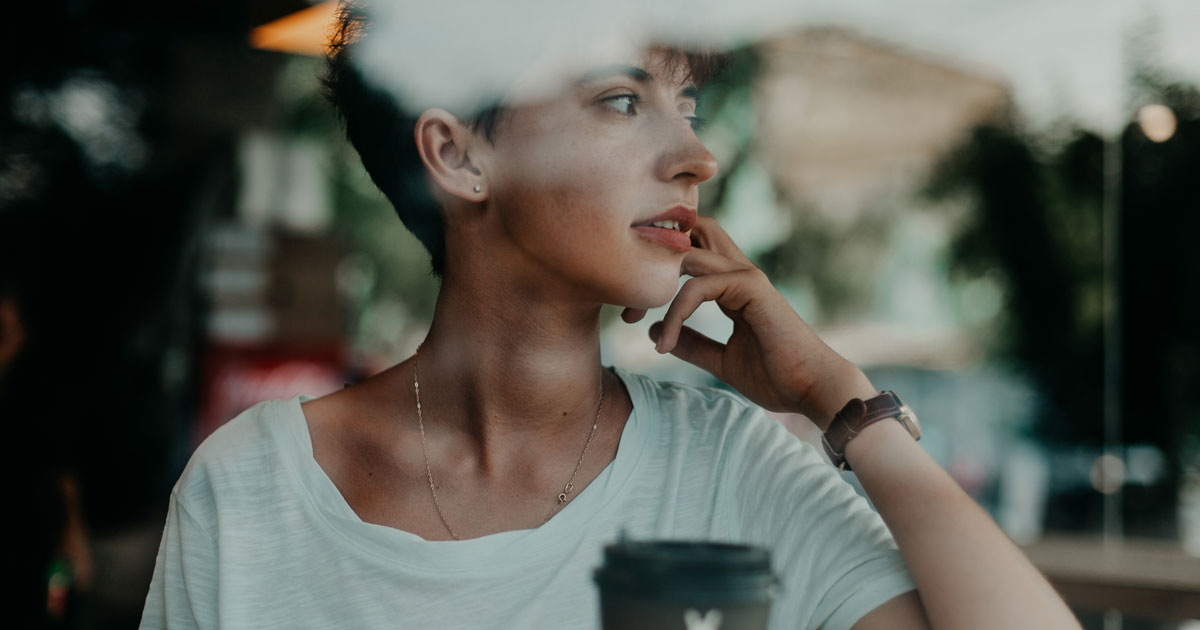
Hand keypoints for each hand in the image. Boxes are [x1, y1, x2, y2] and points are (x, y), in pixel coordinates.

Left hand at [622, 216, 875, 428]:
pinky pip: (698, 286)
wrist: (813, 390)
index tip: (632, 316)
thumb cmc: (777, 378)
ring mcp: (747, 276)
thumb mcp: (722, 360)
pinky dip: (676, 312)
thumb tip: (656, 330)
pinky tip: (667, 345)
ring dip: (653, 286)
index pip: (689, 254)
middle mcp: (739, 273)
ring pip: (687, 253)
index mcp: (733, 286)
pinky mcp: (752, 286)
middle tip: (627, 307)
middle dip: (651, 259)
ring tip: (633, 322)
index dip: (656, 273)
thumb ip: (693, 343)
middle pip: (690, 233)